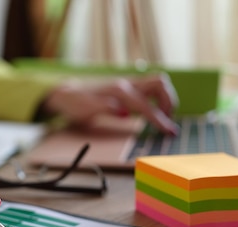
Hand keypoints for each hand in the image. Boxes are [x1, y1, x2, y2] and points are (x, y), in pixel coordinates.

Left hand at [42, 74, 179, 134]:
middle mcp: (126, 84)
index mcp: (118, 92)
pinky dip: (157, 99)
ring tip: (161, 117)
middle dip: (169, 102)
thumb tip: (125, 113)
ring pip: (158, 83)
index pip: (146, 105)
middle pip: (160, 83)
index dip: (160, 120)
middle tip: (166, 121)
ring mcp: (128, 84)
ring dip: (166, 99)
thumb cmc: (75, 103)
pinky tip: (152, 112)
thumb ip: (105, 109)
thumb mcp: (85, 110)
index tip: (170, 132)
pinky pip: (150, 88)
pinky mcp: (128, 87)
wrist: (66, 93)